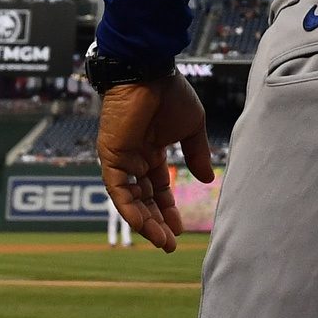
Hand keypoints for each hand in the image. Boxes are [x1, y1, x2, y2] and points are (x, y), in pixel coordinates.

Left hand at [97, 73, 214, 252]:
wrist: (149, 73)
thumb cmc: (170, 94)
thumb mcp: (191, 128)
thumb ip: (196, 154)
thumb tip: (206, 181)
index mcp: (152, 151)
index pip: (159, 188)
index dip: (168, 209)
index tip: (179, 229)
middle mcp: (134, 159)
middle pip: (144, 199)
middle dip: (156, 222)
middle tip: (169, 245)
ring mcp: (121, 159)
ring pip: (131, 200)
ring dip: (144, 222)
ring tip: (161, 242)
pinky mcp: (111, 157)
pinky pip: (118, 189)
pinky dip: (129, 208)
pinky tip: (142, 225)